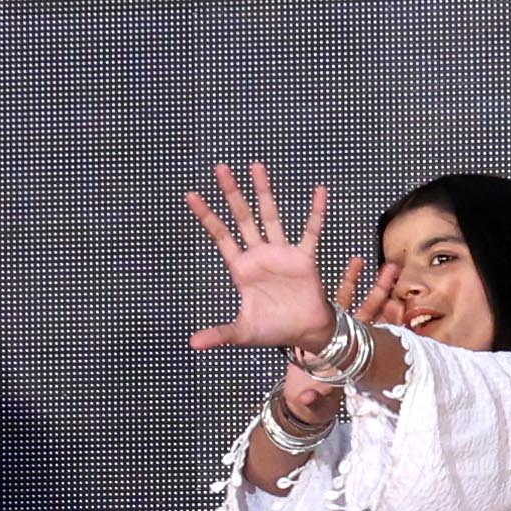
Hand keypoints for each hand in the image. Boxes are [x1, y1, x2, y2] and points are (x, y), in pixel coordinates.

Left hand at [182, 160, 339, 360]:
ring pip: (270, 216)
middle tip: (219, 168)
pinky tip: (319, 191)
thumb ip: (218, 334)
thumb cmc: (272, 330)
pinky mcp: (304, 258)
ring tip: (256, 166)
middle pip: (242, 217)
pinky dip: (316, 212)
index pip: (220, 236)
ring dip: (264, 192)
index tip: (191, 195)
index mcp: (241, 268)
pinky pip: (311, 231)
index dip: (206, 216)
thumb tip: (192, 345)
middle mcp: (259, 255)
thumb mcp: (241, 332)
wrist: (304, 333)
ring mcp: (281, 253)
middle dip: (231, 193)